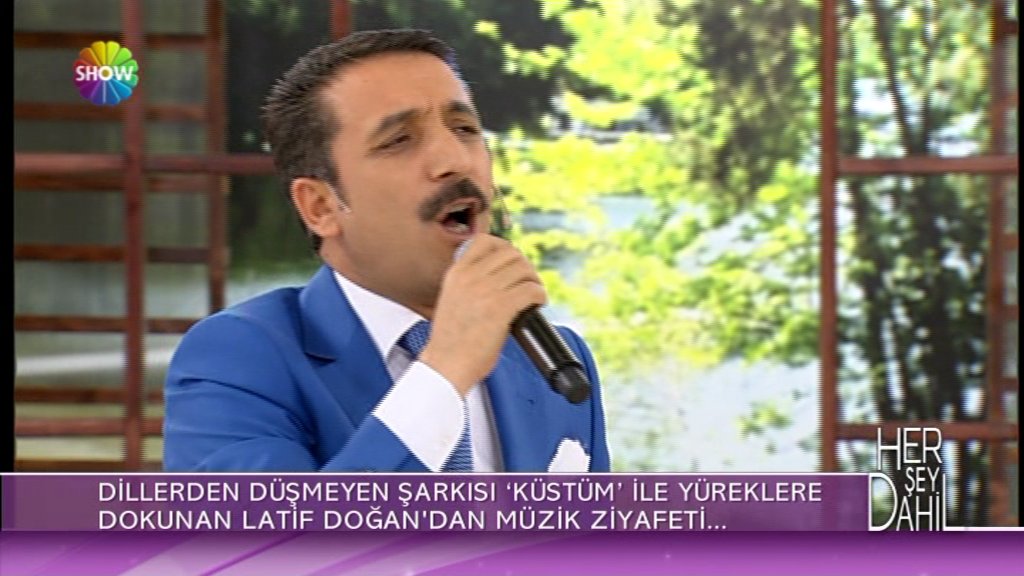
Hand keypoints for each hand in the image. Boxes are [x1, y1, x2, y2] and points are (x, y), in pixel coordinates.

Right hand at [420, 234, 546, 395]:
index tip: (512, 262)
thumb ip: (469, 284)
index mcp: (457, 273)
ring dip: (534, 280)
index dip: (505, 248)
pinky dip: (540, 294)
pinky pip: (531, 289)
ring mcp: (486, 291)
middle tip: (527, 281)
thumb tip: (498, 278)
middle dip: (524, 265)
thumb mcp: (452, 300)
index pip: (485, 241)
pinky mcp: (501, 308)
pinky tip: (538, 304)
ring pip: (523, 269)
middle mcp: (471, 277)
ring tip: (534, 293)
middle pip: (510, 253)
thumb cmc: (450, 341)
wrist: (445, 365)